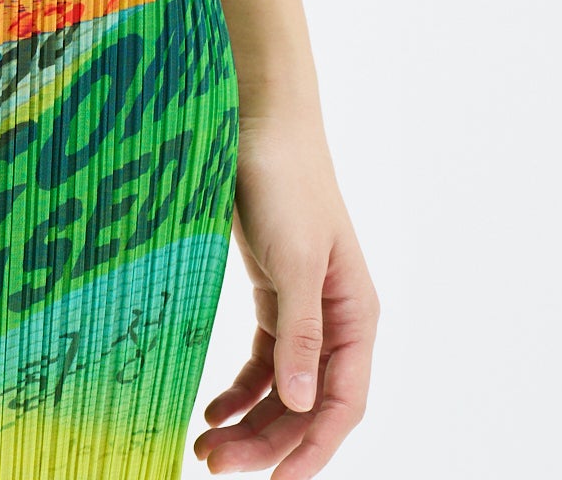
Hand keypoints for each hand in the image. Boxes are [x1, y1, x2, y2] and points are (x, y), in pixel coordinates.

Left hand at [195, 110, 377, 475]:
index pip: (342, 404)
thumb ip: (301, 334)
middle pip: (307, 403)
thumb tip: (306, 404)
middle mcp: (335, 319)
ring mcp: (303, 306)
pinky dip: (240, 388)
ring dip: (250, 421)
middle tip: (214, 465)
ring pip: (283, 386)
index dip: (312, 449)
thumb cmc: (285, 180)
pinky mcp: (271, 291)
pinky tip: (213, 409)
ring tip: (206, 447)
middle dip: (267, 442)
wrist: (258, 117)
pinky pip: (262, 358)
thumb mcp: (294, 260)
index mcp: (356, 316)